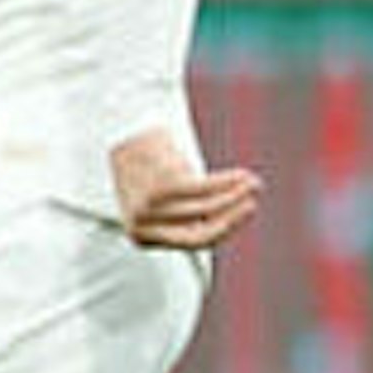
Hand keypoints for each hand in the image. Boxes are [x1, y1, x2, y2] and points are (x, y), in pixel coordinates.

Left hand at [110, 128, 260, 251]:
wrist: (120, 130)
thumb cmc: (144, 164)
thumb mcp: (162, 198)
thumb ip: (189, 212)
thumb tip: (228, 219)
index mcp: (141, 236)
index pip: (192, 241)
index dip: (223, 229)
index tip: (242, 213)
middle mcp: (142, 227)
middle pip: (200, 234)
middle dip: (232, 220)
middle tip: (253, 203)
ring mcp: (148, 209)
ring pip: (204, 210)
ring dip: (235, 196)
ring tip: (253, 183)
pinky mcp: (159, 188)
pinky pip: (204, 189)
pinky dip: (227, 182)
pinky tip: (242, 175)